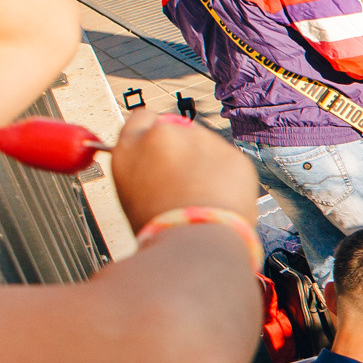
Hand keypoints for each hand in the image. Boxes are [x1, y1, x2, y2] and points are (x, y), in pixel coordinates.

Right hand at [107, 108, 260, 230]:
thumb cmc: (160, 228)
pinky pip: (229, 160)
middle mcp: (164, 134)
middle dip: (183, 150)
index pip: (142, 118)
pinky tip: (220, 199)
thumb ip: (142, 165)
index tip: (162, 150)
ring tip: (201, 198)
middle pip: (177, 129)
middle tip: (185, 181)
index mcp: (131, 146)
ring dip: (206, 162)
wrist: (195, 244)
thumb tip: (152, 159)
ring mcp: (201, 140)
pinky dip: (228, 175)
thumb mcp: (131, 192)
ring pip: (206, 144)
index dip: (154, 135)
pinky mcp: (231, 152)